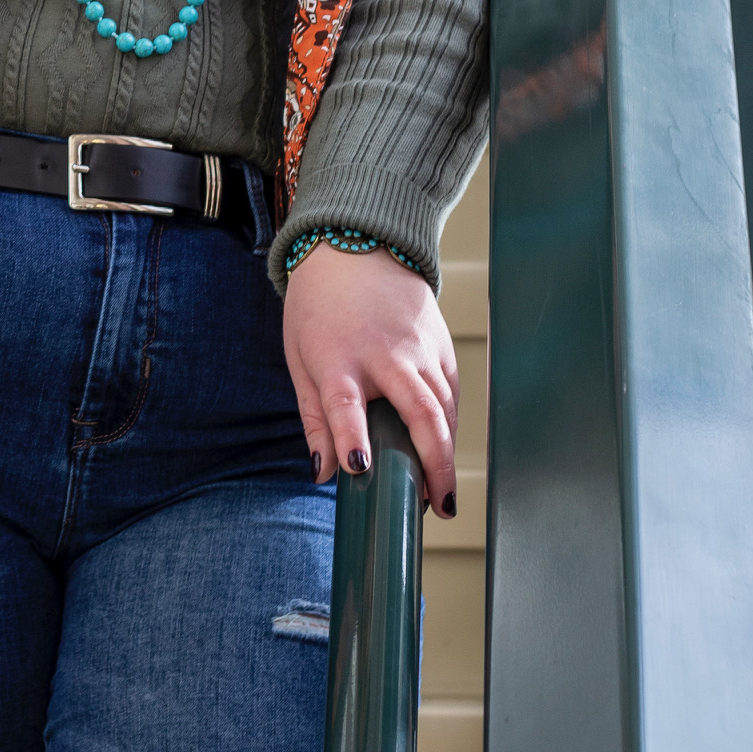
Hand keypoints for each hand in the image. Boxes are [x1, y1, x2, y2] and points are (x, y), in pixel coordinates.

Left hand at [281, 241, 459, 515]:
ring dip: (447, 452)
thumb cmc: (318, 308)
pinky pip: (451, 392)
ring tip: (441, 491)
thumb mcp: (301, 358)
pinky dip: (451, 424)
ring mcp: (417, 347)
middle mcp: (383, 354)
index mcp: (337, 358)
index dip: (352, 438)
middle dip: (434, 464)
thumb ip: (314, 419)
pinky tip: (445, 448)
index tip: (360, 468)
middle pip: (420, 412)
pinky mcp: (440, 343)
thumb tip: (323, 474)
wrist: (354, 246)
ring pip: (444, 408)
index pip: (346, 405)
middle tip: (438, 505)